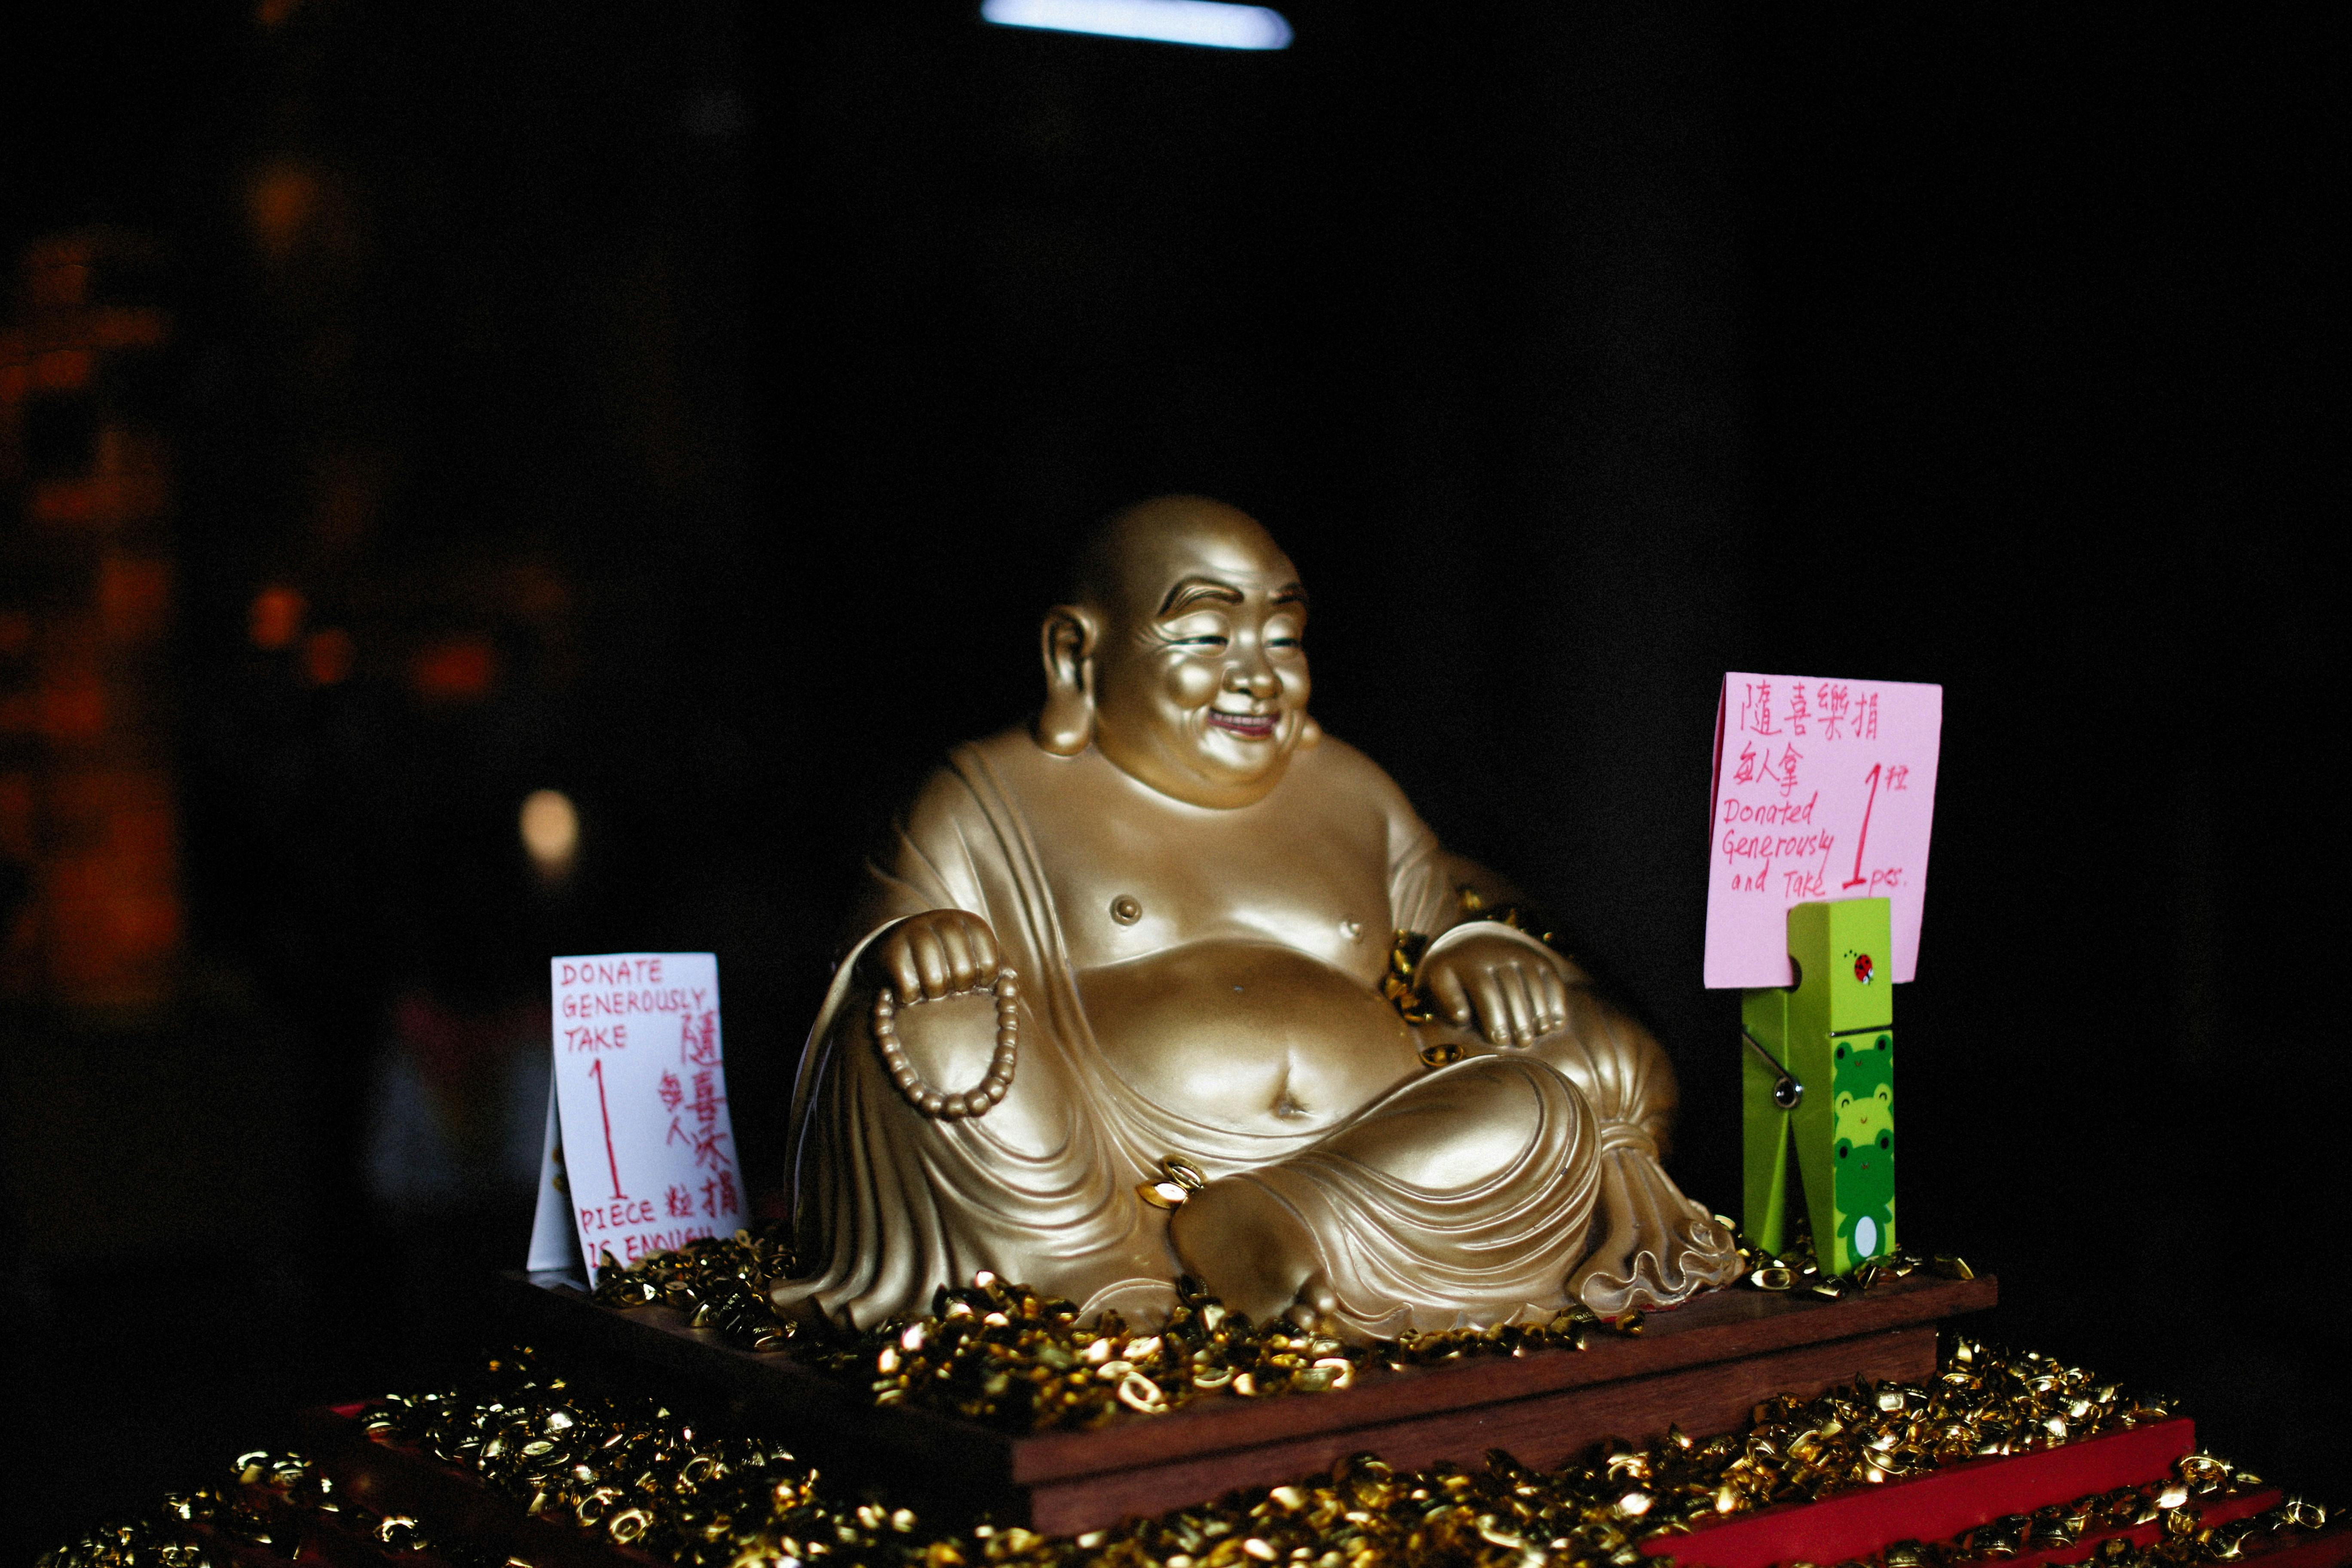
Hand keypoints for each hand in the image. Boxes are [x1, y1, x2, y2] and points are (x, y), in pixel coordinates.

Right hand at [866, 910, 1003, 1003]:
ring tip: (930, 989)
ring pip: (934, 982)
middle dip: (957, 988)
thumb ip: (999, 969)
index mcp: (970, 922)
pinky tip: (908, 989)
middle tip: (950, 986)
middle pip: (962, 973)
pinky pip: (907, 989)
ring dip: (933, 994)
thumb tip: (1009, 989)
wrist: (897, 941)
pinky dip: (909, 998)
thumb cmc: (946, 956)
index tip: (975, 982)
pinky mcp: (890, 950)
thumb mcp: (976, 954)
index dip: (983, 982)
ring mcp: (914, 932)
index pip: (989, 964)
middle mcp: (943, 921)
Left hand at [1418, 932, 1569, 1047]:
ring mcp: (1517, 952)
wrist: (1471, 942)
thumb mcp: (1435, 983)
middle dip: (1517, 1017)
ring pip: (1532, 982)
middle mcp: (1493, 952)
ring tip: (1538, 1034)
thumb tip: (1461, 1017)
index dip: (1492, 1015)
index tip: (1496, 1040)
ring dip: (1538, 1010)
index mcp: (1465, 960)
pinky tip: (1556, 1023)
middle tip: (1521, 1044)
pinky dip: (1555, 1000)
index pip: (1482, 988)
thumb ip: (1444, 1001)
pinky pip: (1550, 978)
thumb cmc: (1451, 977)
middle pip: (1509, 986)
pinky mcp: (1537, 957)